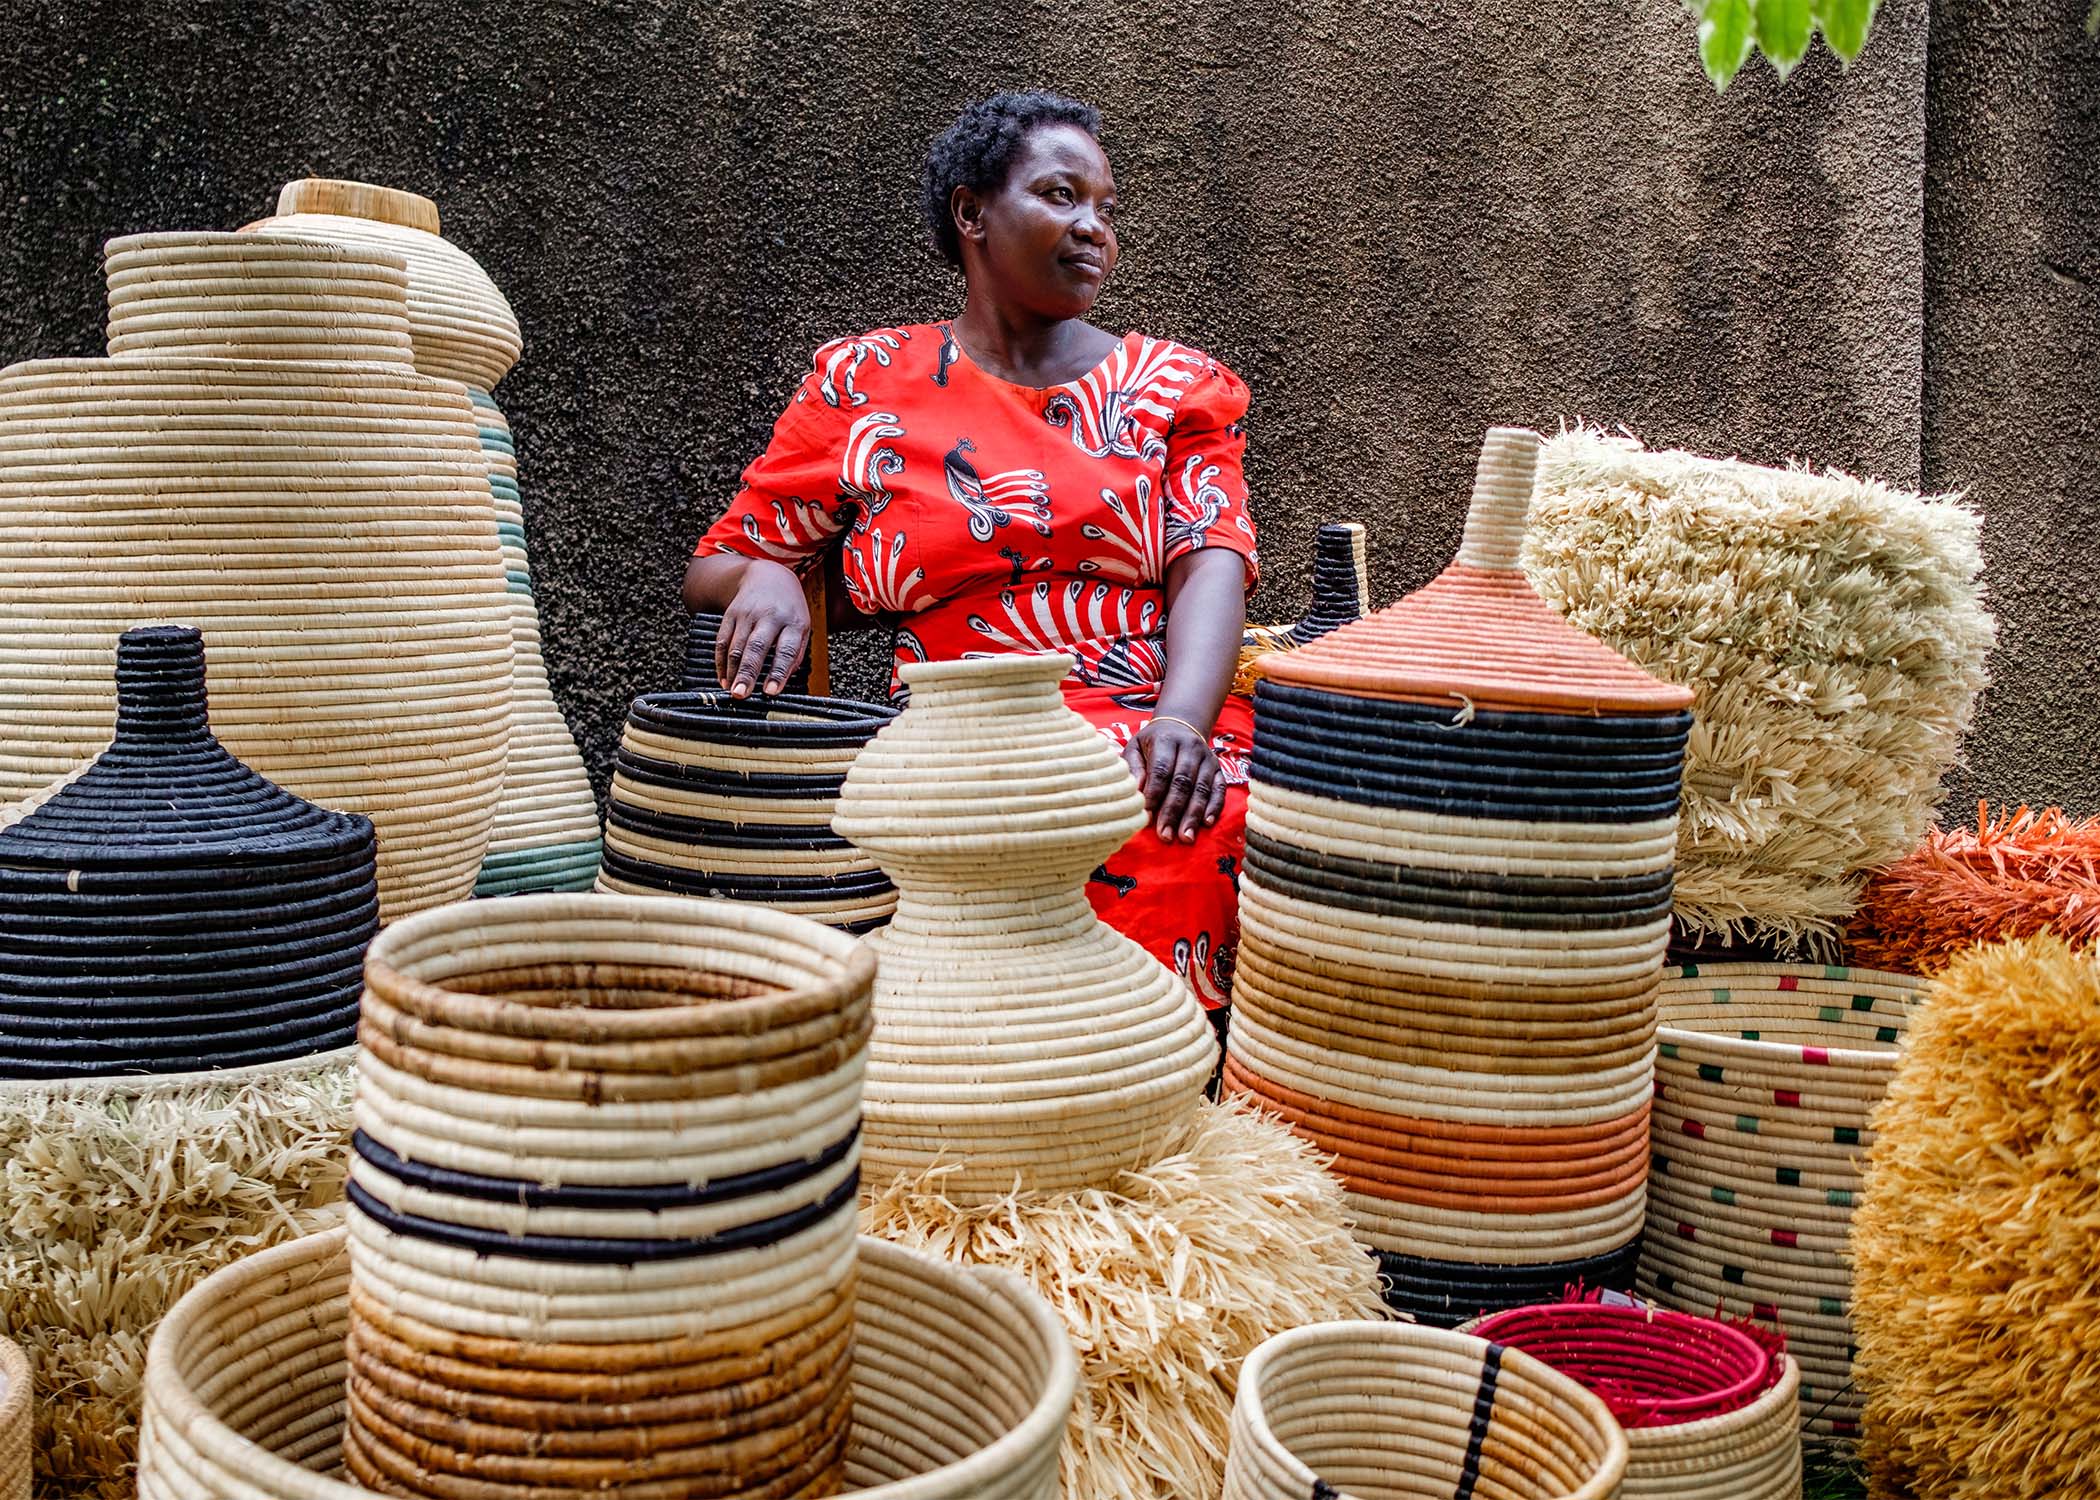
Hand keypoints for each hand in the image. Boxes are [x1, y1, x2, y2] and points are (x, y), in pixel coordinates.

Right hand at [715, 560, 809, 697]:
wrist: (769, 576)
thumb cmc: (789, 609)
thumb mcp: (803, 627)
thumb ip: (795, 654)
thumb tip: (782, 680)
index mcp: (793, 622)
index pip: (786, 650)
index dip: (778, 672)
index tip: (771, 691)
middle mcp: (770, 616)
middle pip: (756, 647)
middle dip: (748, 672)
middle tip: (741, 694)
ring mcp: (748, 614)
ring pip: (736, 645)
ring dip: (732, 671)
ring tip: (732, 691)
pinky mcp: (731, 614)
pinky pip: (722, 640)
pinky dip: (721, 661)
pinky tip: (723, 678)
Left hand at [1123, 717, 1225, 842]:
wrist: (1182, 725)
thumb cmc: (1153, 742)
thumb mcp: (1136, 747)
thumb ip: (1134, 768)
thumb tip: (1136, 792)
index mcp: (1166, 740)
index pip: (1161, 770)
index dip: (1154, 793)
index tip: (1147, 816)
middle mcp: (1190, 747)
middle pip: (1182, 782)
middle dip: (1173, 811)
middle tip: (1165, 835)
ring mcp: (1207, 758)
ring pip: (1201, 789)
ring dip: (1193, 815)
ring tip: (1185, 837)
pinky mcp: (1219, 768)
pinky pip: (1219, 789)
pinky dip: (1214, 807)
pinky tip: (1206, 823)